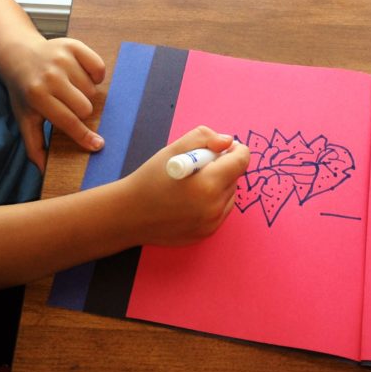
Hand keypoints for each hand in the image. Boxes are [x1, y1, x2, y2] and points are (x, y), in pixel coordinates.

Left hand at [0, 37, 105, 169]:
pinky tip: (81, 76)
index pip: (68, 122)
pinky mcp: (73, 45)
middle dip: (81, 112)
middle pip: (85, 107)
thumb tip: (43, 171)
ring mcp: (62, 58)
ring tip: (70, 89)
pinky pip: (98, 67)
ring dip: (85, 93)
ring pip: (92, 89)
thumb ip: (34, 145)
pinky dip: (94, 75)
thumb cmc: (23, 91)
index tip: (98, 145)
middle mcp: (50, 76)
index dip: (84, 136)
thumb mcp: (24, 118)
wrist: (17, 54)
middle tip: (69, 106)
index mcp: (37, 96)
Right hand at [121, 126, 250, 245]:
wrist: (129, 215)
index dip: (236, 150)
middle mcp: (214, 207)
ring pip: (230, 195)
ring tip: (193, 183)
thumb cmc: (149, 180)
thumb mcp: (173, 150)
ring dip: (220, 184)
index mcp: (208, 184)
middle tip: (200, 164)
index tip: (225, 147)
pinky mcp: (207, 234)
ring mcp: (212, 224)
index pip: (241, 162)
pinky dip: (213, 201)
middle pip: (236, 178)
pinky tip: (191, 198)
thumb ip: (204, 137)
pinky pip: (221, 211)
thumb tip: (227, 141)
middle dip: (223, 167)